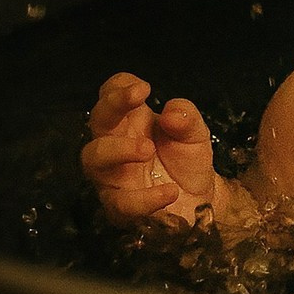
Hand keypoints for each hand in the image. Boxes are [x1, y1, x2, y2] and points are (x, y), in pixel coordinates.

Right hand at [81, 72, 218, 225]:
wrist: (200, 199)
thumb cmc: (187, 159)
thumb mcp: (195, 132)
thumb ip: (186, 117)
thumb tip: (171, 113)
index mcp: (132, 119)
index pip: (111, 92)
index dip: (120, 86)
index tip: (143, 89)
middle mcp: (115, 142)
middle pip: (98, 118)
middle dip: (113, 105)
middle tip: (138, 98)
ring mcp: (113, 175)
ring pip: (93, 158)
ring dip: (118, 149)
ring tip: (147, 149)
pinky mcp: (120, 207)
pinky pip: (121, 203)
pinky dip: (145, 198)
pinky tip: (169, 192)